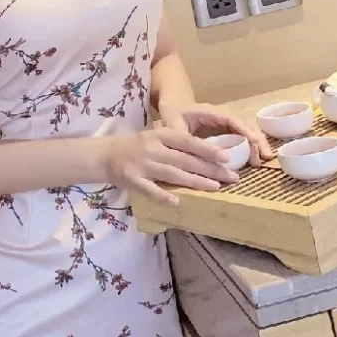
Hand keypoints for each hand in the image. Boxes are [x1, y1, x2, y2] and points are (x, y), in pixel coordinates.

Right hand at [104, 127, 240, 206]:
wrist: (105, 154)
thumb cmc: (136, 146)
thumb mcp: (155, 138)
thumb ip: (177, 144)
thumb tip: (208, 156)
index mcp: (160, 135)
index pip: (188, 141)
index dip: (208, 149)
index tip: (226, 157)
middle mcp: (153, 148)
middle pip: (185, 160)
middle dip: (210, 169)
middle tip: (231, 177)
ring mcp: (142, 165)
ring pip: (174, 174)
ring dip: (196, 182)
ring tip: (215, 187)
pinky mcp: (133, 180)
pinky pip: (151, 189)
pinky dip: (164, 195)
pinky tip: (178, 201)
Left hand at [158, 101, 273, 164]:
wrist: (175, 107)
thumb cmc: (174, 115)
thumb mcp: (174, 127)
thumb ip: (185, 140)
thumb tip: (199, 157)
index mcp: (209, 111)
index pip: (230, 118)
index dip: (243, 129)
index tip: (254, 141)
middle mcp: (221, 115)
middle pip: (243, 124)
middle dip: (256, 138)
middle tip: (266, 156)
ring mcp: (226, 122)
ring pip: (245, 131)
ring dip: (256, 144)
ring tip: (264, 160)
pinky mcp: (226, 130)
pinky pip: (241, 137)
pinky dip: (250, 147)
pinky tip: (255, 160)